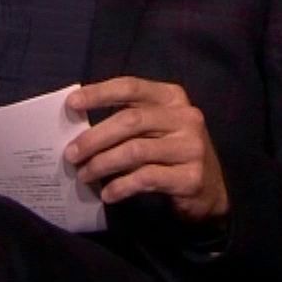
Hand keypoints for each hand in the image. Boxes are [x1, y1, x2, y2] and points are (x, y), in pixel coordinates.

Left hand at [65, 77, 228, 221]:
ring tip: (84, 175)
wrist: (211, 190)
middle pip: (130, 121)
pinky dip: (120, 186)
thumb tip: (79, 126)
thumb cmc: (173, 153)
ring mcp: (191, 147)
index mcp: (173, 97)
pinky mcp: (190, 177)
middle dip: (94, 138)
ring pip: (135, 151)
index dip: (99, 93)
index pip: (131, 87)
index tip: (71, 103)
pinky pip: (145, 178)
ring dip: (102, 164)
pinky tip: (107, 193)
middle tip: (70, 155)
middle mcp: (186, 117)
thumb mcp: (157, 128)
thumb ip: (129, 120)